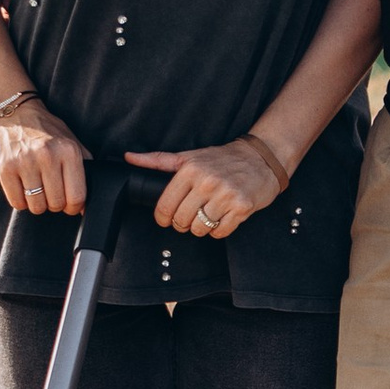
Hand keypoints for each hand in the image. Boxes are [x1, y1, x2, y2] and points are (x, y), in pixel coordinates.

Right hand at [0, 94, 86, 218]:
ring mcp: (25, 162)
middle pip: (56, 204)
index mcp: (68, 151)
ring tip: (36, 190)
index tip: (69, 205)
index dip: (74, 207)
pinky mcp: (6, 168)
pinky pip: (17, 202)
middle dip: (55, 205)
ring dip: (37, 204)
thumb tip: (86, 204)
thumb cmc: (46, 131)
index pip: (76, 196)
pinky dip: (21, 201)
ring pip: (36, 206)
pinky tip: (23, 190)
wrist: (15, 113)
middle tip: (51, 194)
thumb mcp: (72, 142)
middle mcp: (48, 156)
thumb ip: (84, 168)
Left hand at [127, 137, 283, 237]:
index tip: (168, 218)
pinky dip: (219, 230)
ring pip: (200, 229)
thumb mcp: (188, 156)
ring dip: (201, 228)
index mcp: (189, 169)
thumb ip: (157, 160)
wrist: (261, 158)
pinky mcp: (242, 207)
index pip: (165, 207)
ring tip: (207, 215)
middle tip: (191, 215)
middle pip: (181, 221)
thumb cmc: (222, 159)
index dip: (163, 218)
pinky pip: (220, 232)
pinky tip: (222, 217)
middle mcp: (207, 182)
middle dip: (183, 223)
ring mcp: (226, 195)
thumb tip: (129, 157)